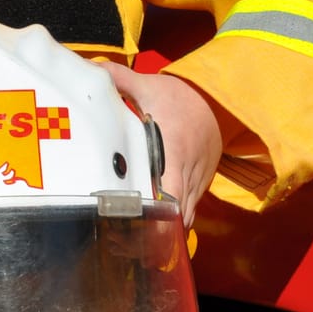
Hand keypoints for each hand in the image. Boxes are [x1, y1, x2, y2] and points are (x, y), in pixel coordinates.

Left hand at [98, 63, 223, 226]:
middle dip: (152, 233)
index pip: (170, 192)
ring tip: (129, 243)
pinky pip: (186, 211)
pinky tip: (148, 231)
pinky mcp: (198, 186)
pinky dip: (170, 222)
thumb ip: (120, 79)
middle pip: (175, 215)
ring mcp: (196, 181)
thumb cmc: (182, 97)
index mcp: (175, 150)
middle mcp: (188, 171)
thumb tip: (91, 68)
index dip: (155, 213)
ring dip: (162, 232)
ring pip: (182, 218)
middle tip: (120, 242)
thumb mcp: (150, 85)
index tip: (133, 224)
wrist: (220, 102)